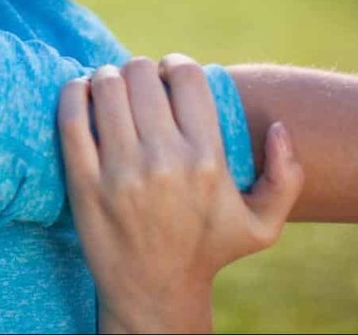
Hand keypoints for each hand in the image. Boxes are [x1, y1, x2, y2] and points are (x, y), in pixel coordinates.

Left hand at [59, 55, 304, 333]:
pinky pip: (70, 115)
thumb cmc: (207, 250)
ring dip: (107, 78)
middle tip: (139, 86)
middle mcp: (164, 161)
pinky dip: (73, 92)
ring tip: (112, 90)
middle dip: (141, 71)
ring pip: (105, 85)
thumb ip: (287, 177)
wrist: (154, 292)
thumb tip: (279, 127)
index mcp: (208, 160)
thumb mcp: (262, 225)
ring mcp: (120, 171)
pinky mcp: (84, 180)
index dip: (177, 65)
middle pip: (141, 73)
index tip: (170, 77)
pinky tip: (82, 96)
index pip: (187, 76)